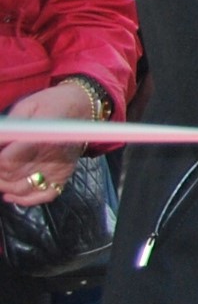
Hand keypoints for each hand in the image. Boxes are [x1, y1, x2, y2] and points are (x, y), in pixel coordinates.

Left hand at [0, 81, 92, 204]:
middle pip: (12, 177)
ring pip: (24, 189)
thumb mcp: (27, 106)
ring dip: (5, 187)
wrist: (84, 107)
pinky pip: (46, 195)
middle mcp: (52, 157)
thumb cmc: (51, 103)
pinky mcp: (64, 174)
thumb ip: (10, 126)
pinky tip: (10, 196)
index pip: (7, 161)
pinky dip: (26, 200)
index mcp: (42, 138)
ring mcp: (59, 168)